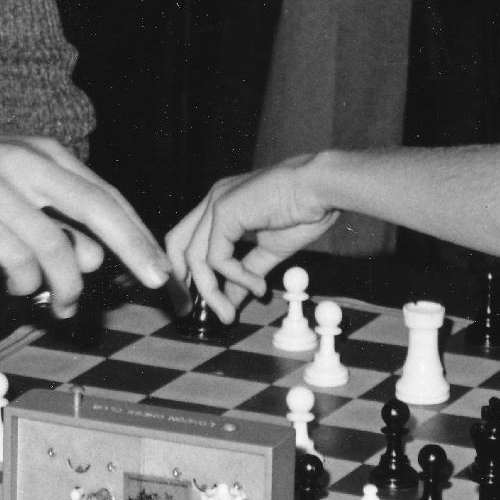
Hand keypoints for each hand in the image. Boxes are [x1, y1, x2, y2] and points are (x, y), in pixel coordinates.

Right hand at [0, 122, 169, 314]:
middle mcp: (27, 164)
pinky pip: (16, 259)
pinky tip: (16, 289)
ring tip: (61, 306)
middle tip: (157, 284)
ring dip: (67, 285)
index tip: (160, 267)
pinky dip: (25, 283)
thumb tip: (91, 256)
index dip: (139, 233)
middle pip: (101, 211)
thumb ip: (47, 214)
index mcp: (41, 153)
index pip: (106, 196)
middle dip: (135, 251)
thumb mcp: (2, 183)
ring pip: (59, 246)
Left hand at [165, 159, 339, 319]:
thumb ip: (247, 272)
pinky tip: (258, 285)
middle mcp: (213, 200)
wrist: (322, 188)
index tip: (196, 301)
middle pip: (177, 246)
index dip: (186, 270)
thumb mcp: (270, 250)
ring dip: (212, 291)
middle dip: (182, 282)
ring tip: (231, 311)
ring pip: (195, 257)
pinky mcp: (225, 211)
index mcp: (222, 205)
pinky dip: (235, 277)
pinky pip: (217, 257)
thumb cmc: (304, 211)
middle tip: (193, 311)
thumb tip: (232, 299)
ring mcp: (216, 203)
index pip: (186, 240)